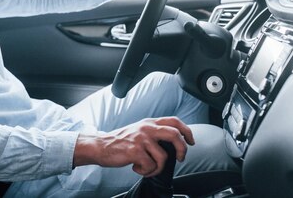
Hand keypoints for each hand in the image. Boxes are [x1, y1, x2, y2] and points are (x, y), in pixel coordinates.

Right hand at [73, 117, 194, 177]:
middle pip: (175, 134)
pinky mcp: (135, 151)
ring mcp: (141, 139)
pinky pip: (150, 166)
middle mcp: (147, 128)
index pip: (174, 121)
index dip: (187, 131)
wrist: (101, 146)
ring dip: (157, 168)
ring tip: (148, 168)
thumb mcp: (139, 130)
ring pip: (163, 157)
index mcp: (149, 122)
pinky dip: (146, 172)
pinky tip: (137, 168)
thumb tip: (173, 142)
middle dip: (182, 149)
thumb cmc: (120, 141)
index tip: (191, 141)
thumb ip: (154, 131)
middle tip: (180, 158)